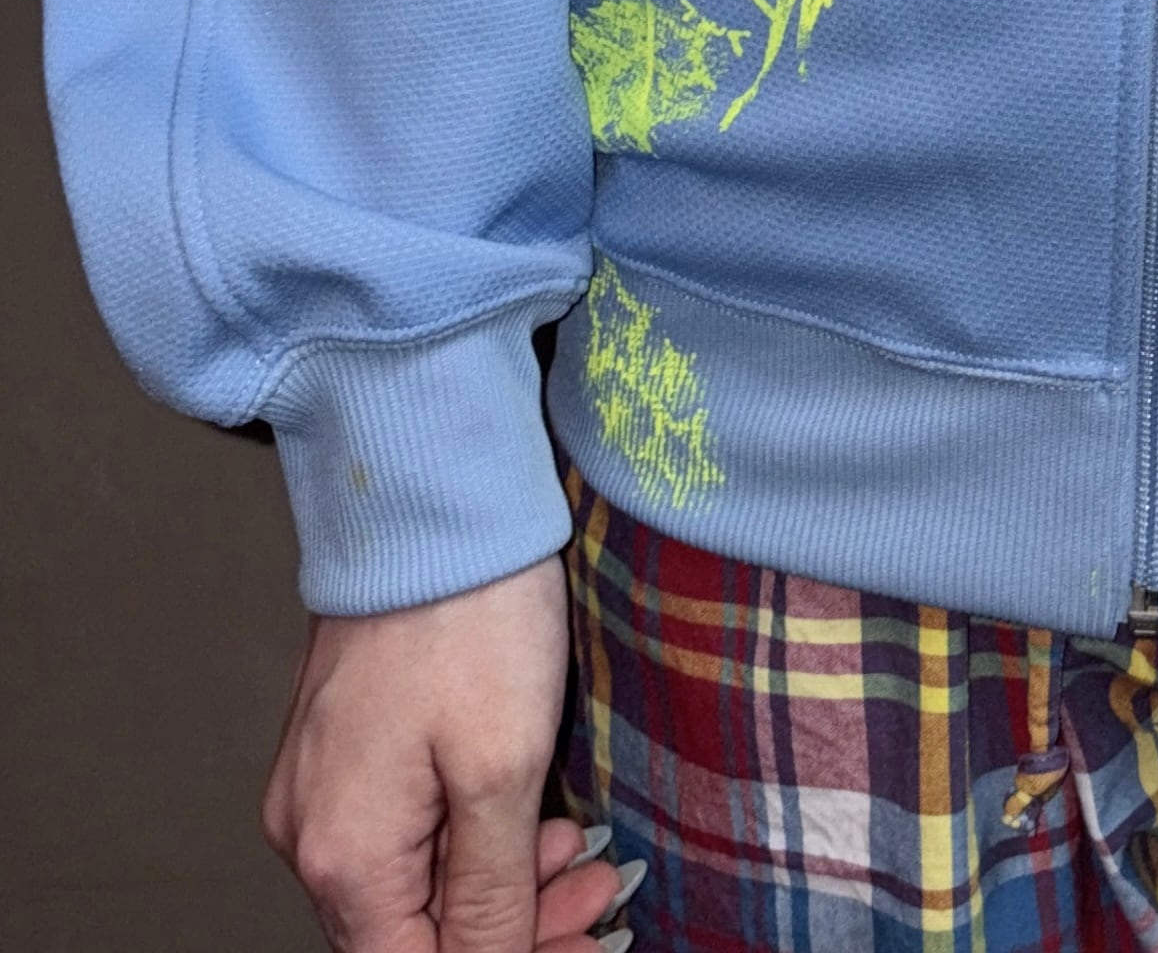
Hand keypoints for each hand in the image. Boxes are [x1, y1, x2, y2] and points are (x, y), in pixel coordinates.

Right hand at [263, 557, 631, 950]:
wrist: (433, 497)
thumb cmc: (469, 617)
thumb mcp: (502, 767)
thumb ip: (489, 894)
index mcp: (342, 855)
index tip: (583, 942)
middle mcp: (312, 834)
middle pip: (410, 935)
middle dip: (512, 928)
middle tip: (598, 897)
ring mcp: (323, 788)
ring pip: (414, 883)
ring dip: (501, 884)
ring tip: (580, 854)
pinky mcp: (349, 749)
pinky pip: (406, 829)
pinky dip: (470, 837)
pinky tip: (532, 820)